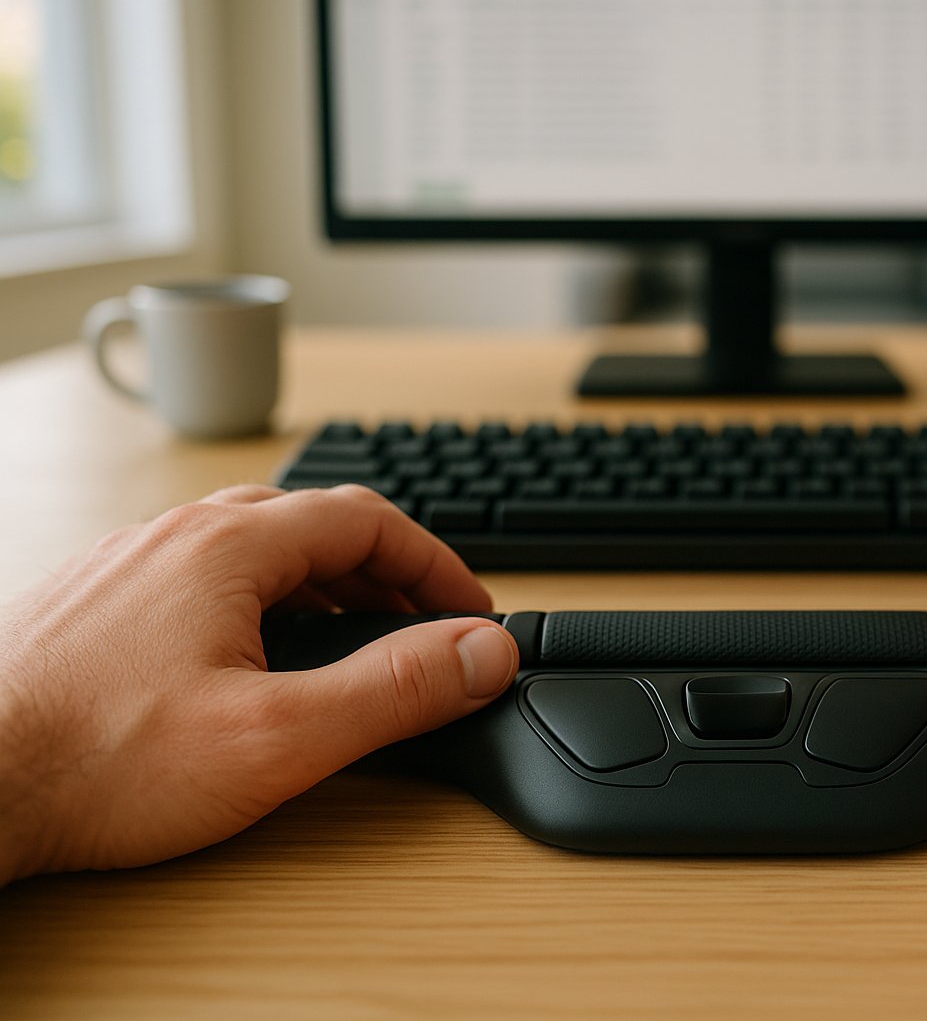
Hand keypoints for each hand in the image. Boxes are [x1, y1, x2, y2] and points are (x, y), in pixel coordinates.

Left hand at [0, 485, 516, 882]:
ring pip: (254, 545)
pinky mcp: (95, 604)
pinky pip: (202, 575)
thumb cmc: (90, 763)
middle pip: (314, 522)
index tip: (469, 612)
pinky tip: (253, 657)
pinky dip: (261, 599)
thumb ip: (393, 690)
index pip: (369, 518)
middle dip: (385, 570)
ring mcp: (128, 566)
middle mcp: (174, 537)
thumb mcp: (278, 737)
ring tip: (353, 639)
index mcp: (228, 546)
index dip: (437, 563)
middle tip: (422, 625)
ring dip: (324, 581)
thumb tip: (481, 653)